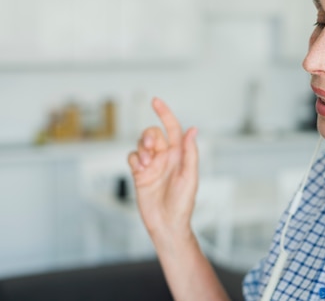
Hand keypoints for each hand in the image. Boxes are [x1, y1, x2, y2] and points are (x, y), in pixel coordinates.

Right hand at [127, 98, 198, 241]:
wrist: (167, 223)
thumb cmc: (183, 203)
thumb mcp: (190, 176)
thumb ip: (190, 152)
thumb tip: (193, 130)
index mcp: (179, 154)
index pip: (172, 128)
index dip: (164, 113)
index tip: (155, 101)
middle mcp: (165, 157)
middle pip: (152, 134)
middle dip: (148, 137)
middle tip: (151, 150)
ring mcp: (152, 165)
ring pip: (140, 144)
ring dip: (141, 150)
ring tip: (147, 165)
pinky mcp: (139, 174)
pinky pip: (132, 157)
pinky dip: (134, 159)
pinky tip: (140, 169)